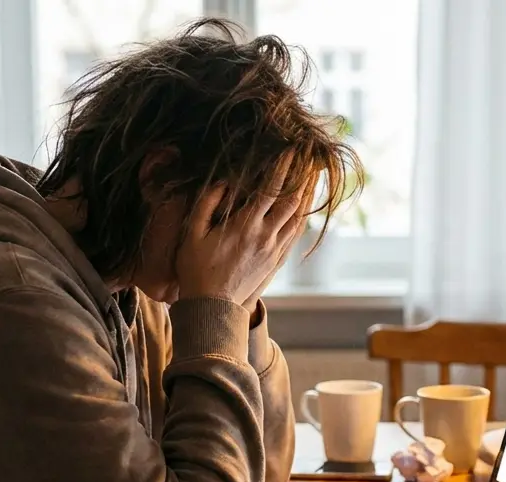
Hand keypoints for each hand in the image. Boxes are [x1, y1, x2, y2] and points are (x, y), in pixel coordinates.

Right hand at [176, 156, 306, 305]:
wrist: (212, 309)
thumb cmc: (196, 270)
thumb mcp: (193, 234)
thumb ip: (207, 204)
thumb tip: (223, 181)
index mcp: (245, 226)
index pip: (270, 189)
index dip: (283, 167)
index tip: (292, 149)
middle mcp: (265, 237)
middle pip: (292, 201)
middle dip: (302, 178)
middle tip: (311, 159)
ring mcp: (273, 251)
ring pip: (297, 218)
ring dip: (306, 197)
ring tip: (312, 178)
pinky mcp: (276, 263)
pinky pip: (294, 236)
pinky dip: (301, 218)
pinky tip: (303, 209)